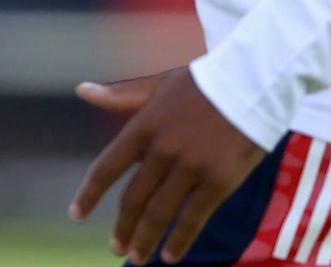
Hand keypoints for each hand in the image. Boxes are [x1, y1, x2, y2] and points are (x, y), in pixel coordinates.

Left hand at [70, 67, 263, 264]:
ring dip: (145, 240)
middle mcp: (163, 149)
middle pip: (133, 198)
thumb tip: (82, 91)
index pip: (107, 167)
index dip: (89, 194)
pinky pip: (193, 218)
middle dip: (122, 227)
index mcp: (145, 125)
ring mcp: (190, 166)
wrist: (254, 81)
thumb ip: (121, 95)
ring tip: (138, 258)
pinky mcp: (218, 180)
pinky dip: (180, 241)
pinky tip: (171, 257)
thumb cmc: (204, 83)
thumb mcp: (159, 85)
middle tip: (116, 248)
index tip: (75, 215)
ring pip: (160, 213)